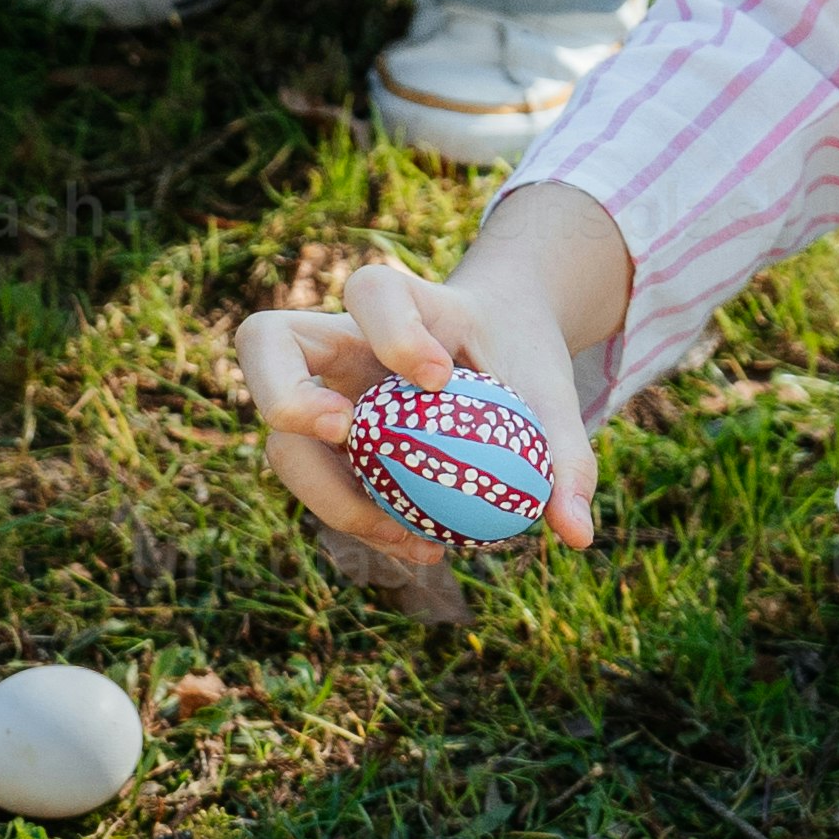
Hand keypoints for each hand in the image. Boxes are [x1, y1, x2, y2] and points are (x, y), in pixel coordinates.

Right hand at [231, 245, 599, 556]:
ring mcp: (322, 392)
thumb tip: (575, 535)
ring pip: (277, 436)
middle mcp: (341, 341)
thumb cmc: (519, 355)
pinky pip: (316, 487)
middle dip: (284, 393)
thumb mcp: (552, 393)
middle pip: (264, 341)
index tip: (439, 376)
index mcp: (402, 301)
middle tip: (342, 433)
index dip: (392, 329)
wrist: (499, 348)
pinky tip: (416, 547)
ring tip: (400, 532)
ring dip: (325, 492)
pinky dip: (356, 522)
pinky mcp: (325, 445)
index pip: (372, 290)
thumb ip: (565, 455)